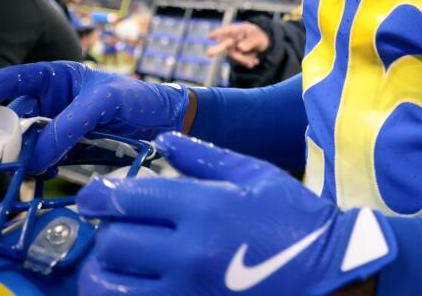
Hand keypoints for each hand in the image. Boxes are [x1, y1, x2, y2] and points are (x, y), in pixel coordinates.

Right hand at [0, 61, 188, 171]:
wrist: (170, 121)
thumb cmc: (142, 97)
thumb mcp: (106, 103)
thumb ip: (71, 125)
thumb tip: (37, 156)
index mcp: (58, 75)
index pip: (11, 79)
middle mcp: (54, 98)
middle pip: (14, 116)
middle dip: (3, 136)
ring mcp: (60, 123)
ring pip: (28, 140)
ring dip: (25, 155)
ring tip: (27, 167)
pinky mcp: (70, 145)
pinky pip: (45, 156)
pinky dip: (42, 165)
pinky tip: (47, 172)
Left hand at [77, 133, 394, 295]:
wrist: (328, 274)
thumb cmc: (295, 220)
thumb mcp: (256, 175)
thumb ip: (204, 157)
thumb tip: (162, 140)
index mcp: (207, 208)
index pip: (130, 198)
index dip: (101, 194)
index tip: (94, 194)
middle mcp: (191, 252)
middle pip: (114, 241)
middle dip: (107, 229)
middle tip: (113, 224)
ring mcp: (187, 291)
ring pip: (110, 284)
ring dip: (104, 269)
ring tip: (115, 259)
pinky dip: (121, 293)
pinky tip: (130, 283)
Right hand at [207, 21, 270, 68]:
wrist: (262, 46)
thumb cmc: (258, 36)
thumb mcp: (258, 38)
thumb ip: (250, 42)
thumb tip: (240, 47)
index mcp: (237, 30)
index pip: (226, 30)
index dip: (218, 33)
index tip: (210, 36)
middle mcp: (231, 38)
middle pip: (223, 44)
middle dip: (217, 49)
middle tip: (209, 54)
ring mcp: (232, 48)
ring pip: (234, 56)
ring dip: (244, 60)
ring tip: (254, 61)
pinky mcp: (235, 56)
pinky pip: (238, 61)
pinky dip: (246, 62)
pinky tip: (254, 62)